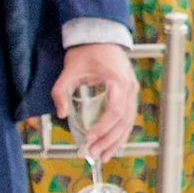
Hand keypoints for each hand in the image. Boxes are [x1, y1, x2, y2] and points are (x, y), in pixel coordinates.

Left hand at [53, 42, 136, 158]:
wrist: (99, 36)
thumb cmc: (86, 52)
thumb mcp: (70, 70)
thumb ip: (61, 92)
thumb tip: (62, 113)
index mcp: (117, 81)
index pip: (114, 111)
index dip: (102, 128)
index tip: (89, 138)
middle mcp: (129, 88)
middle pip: (123, 121)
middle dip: (108, 140)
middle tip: (94, 152)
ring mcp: (132, 90)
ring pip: (129, 122)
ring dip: (117, 140)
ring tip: (104, 156)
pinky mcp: (129, 93)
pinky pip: (129, 116)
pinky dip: (121, 132)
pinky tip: (114, 145)